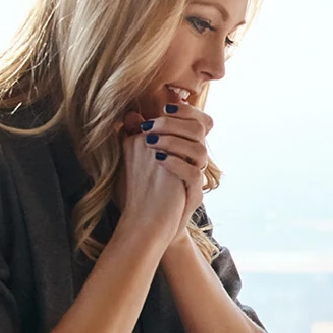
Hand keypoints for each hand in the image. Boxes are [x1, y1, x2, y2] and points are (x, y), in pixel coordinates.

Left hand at [116, 111, 190, 242]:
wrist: (147, 225)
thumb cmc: (141, 191)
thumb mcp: (134, 160)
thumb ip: (135, 136)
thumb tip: (131, 115)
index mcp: (184, 148)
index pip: (198, 119)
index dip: (185, 110)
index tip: (163, 107)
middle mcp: (194, 160)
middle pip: (201, 129)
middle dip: (174, 122)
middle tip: (149, 127)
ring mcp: (196, 177)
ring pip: (200, 149)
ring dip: (174, 141)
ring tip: (150, 143)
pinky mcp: (193, 195)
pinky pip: (194, 174)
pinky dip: (177, 163)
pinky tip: (159, 160)